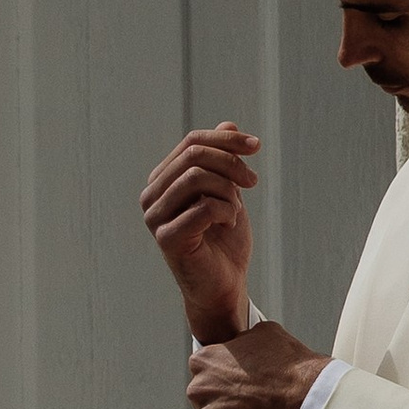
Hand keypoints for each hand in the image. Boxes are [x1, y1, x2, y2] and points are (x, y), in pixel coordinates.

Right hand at [142, 122, 258, 339]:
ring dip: (229, 191)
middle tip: (252, 182)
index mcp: (162, 181)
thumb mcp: (228, 191)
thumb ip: (222, 161)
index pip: (191, 142)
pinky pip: (205, 207)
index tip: (256, 146)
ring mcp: (155, 218)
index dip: (226, 139)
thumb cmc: (224, 241)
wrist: (225, 285)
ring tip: (236, 210)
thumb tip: (227, 123)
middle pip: (194, 155)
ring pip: (198, 177)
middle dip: (231, 163)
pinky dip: (227, 211)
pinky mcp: (167, 238)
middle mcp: (152, 196)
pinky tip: (229, 223)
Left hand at [187, 320, 326, 408]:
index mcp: (203, 361)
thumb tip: (241, 343)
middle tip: (248, 400)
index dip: (222, 376)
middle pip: (204, 397)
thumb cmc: (288, 367)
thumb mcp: (264, 333)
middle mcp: (198, 389)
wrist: (306, 398)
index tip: (238, 381)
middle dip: (222, 400)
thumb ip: (242, 340)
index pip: (203, 369)